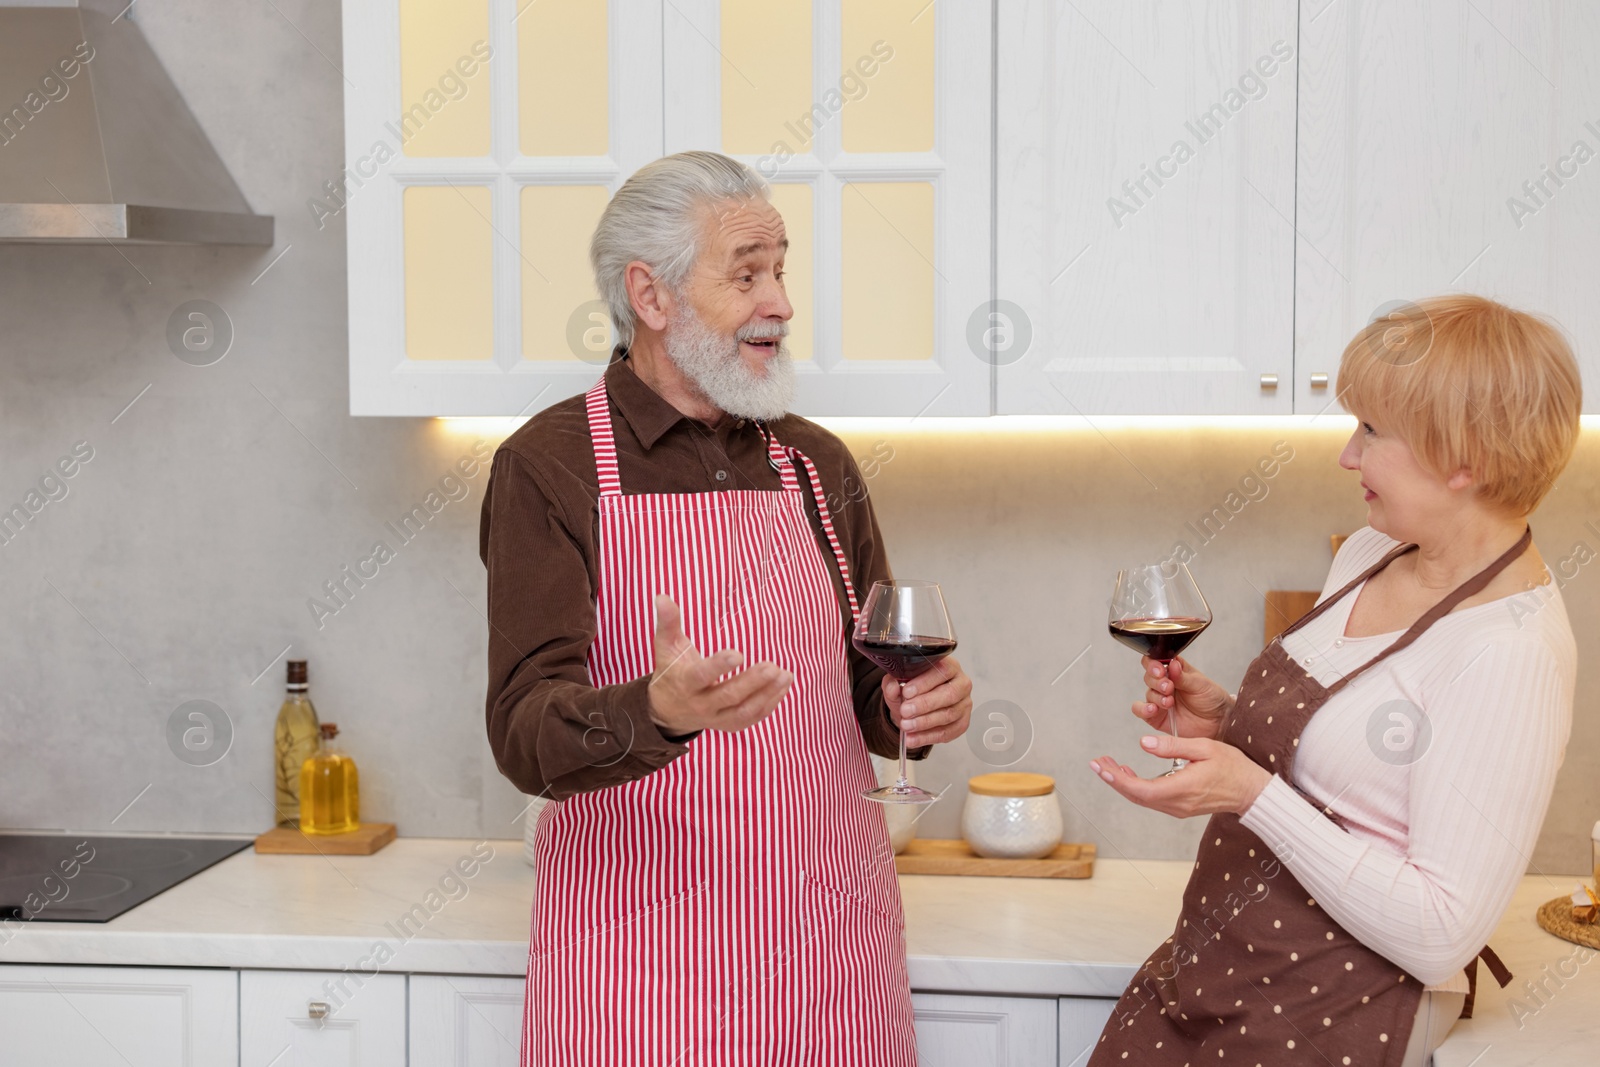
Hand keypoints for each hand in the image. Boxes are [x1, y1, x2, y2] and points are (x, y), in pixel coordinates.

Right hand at [647, 596, 792, 735]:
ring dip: (766, 695)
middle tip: (772, 665)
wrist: (666, 711)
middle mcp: (700, 704)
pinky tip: (783, 684)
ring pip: (743, 712)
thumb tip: (661, 595)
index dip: (719, 666)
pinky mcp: (728, 725)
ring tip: (784, 674)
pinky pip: (752, 719)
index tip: (738, 654)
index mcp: (685, 683)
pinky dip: (770, 703)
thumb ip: (667, 622)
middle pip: (728, 696)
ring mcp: (715, 718)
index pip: (701, 676)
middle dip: (751, 682)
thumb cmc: (670, 670)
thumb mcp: (665, 647)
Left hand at [883, 656, 972, 746]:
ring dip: (925, 722)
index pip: (942, 670)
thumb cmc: (913, 690)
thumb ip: (893, 683)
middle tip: (905, 711)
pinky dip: (928, 737)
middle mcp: (961, 683)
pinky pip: (947, 732)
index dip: (924, 682)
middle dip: (925, 704)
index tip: (906, 692)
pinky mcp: (962, 723)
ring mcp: (964, 704)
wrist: (916, 707)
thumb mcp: (898, 683)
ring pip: (948, 715)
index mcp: (949, 666)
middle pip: (949, 694)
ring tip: (906, 726)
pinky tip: (913, 738)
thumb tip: (893, 686)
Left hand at [1088, 735, 1270, 817]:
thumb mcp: (1205, 748)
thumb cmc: (1233, 767)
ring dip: (1122, 782)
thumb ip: (1173, 746)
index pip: (1141, 788)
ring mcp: (1178, 808)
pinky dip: (1135, 786)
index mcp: (1182, 788)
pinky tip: (1127, 772)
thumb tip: (1144, 742)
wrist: (1253, 792)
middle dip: (1113, 779)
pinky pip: (1151, 798)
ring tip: (1107, 764)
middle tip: (1097, 763)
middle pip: (1136, 795)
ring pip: (1142, 798)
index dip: (1118, 779)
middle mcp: (1177, 803)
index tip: (1102, 767)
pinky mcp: (1180, 806)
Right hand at [1133, 655, 1232, 740]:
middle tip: (1169, 687)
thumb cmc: (1212, 699)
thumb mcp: (1201, 684)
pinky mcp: (1156, 716)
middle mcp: (1165, 684)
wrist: (1219, 723)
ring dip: (1156, 696)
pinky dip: (1143, 709)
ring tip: (1169, 702)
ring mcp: (1159, 700)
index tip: (1161, 670)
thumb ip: (1183, 676)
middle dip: (1157, 681)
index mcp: (1174, 671)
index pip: (1156, 661)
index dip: (1154, 664)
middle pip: (1149, 676)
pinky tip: (1153, 709)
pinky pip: (1140, 710)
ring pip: (1148, 693)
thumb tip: (1172, 663)